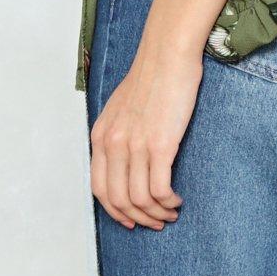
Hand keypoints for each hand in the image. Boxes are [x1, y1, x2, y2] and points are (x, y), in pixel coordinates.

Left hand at [89, 0, 232, 228]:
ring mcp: (135, 145)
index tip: (131, 218)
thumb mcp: (122, 107)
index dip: (114, 210)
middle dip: (137, 218)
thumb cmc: (152, 75)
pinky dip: (168, 202)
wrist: (168, 52)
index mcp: (101, 136)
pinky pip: (159, 189)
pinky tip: (177, 200)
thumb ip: (118, 133)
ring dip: (156, 213)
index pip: (99, 188)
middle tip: (155, 222)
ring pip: (139, 199)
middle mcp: (113, 144)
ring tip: (171, 212)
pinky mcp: (160, 145)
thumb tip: (126, 159)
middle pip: (118, 200)